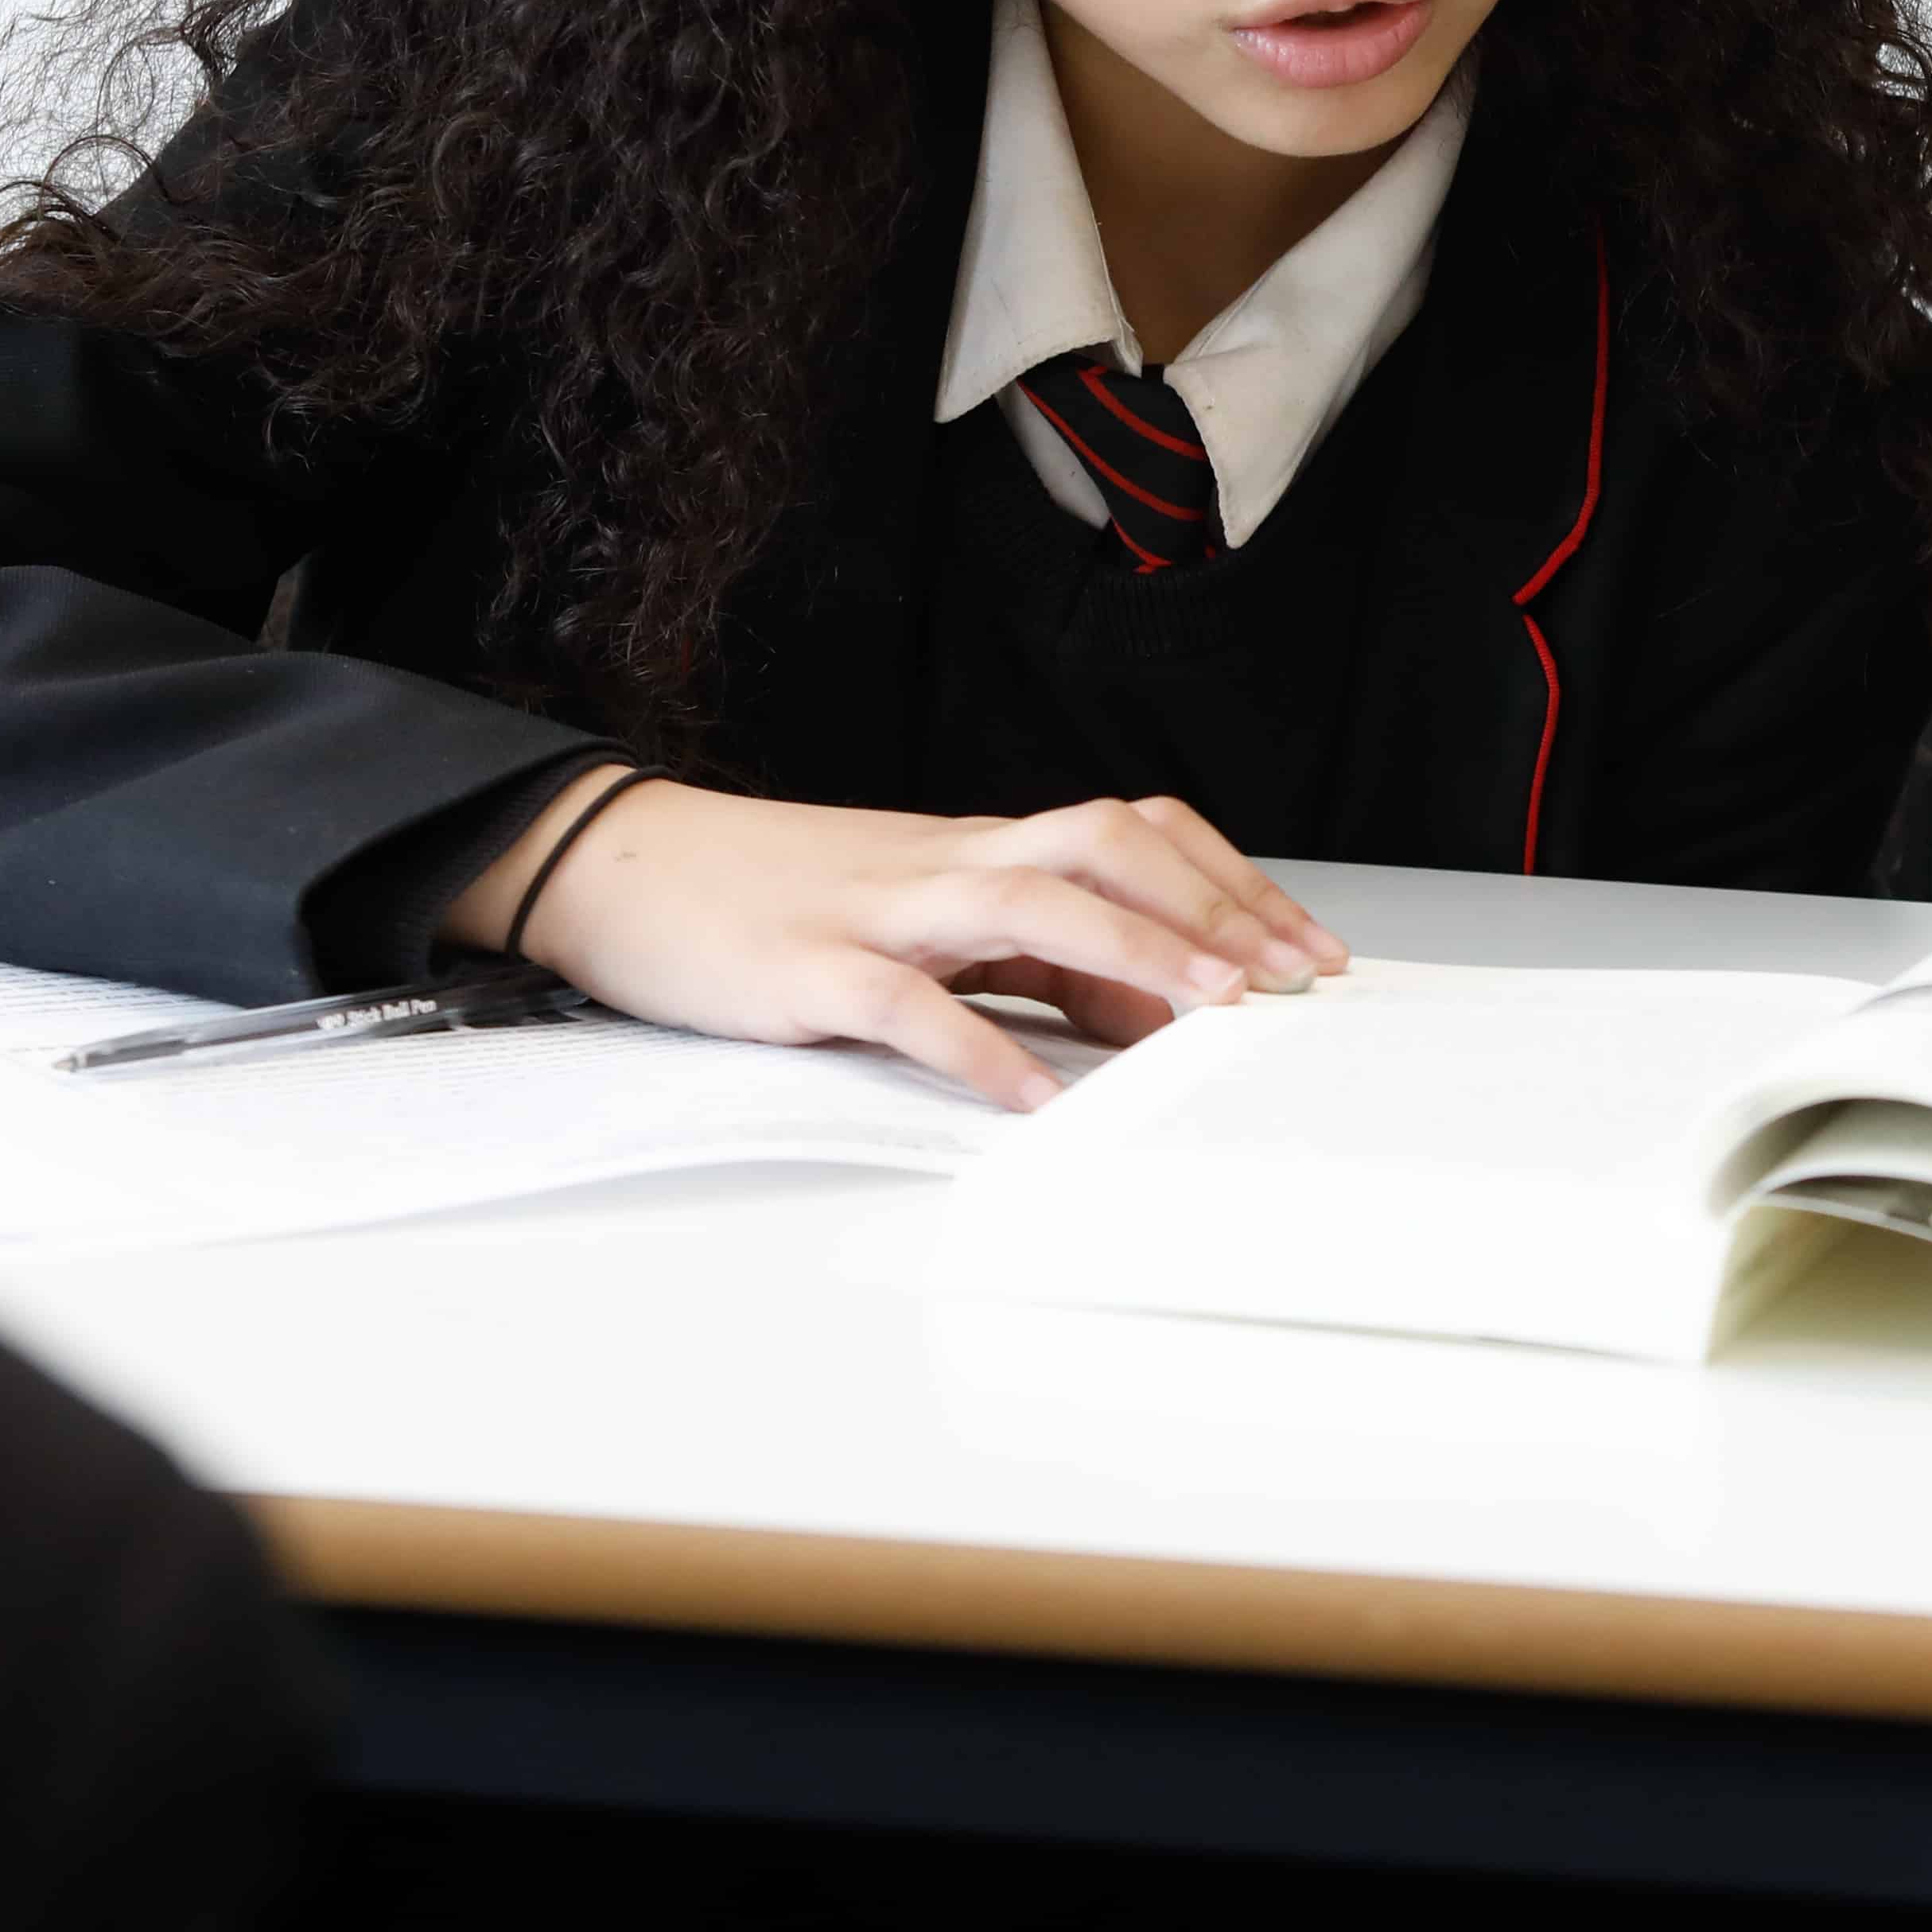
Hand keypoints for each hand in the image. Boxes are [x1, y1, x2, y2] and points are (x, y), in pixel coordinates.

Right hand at [445, 768, 1350, 1109]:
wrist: (624, 866)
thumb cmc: (781, 899)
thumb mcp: (927, 923)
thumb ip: (1033, 960)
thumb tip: (1146, 1008)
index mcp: (981, 852)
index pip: (1134, 836)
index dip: (1228, 882)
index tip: (1306, 949)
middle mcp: (948, 865)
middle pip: (1105, 843)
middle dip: (1210, 905)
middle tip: (1287, 980)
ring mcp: (879, 911)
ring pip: (1026, 901)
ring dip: (1129, 949)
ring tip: (1204, 1010)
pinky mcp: (804, 969)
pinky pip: (905, 1004)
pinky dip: (973, 1047)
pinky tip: (1027, 1096)